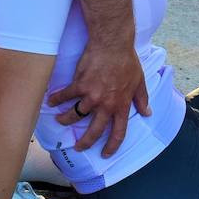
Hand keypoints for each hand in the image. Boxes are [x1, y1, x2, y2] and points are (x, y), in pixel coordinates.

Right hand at [47, 41, 149, 156]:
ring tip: (60, 120)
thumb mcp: (139, 82)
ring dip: (66, 120)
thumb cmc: (127, 61)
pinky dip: (56, 99)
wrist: (112, 44)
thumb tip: (148, 113)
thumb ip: (142, 99)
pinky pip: (65, 96)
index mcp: (121, 105)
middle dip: (85, 142)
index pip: (118, 132)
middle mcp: (106, 105)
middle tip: (78, 147)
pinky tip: (50, 101)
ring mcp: (91, 96)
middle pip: (93, 131)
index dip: (112, 146)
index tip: (105, 153)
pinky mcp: (79, 84)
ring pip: (75, 115)